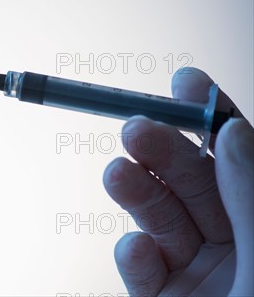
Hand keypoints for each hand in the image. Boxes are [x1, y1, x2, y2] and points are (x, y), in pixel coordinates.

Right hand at [103, 68, 252, 295]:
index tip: (185, 82)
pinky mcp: (160, 294)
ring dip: (134, 191)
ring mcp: (193, 270)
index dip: (211, 116)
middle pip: (191, 181)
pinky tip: (136, 249)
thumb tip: (231, 134)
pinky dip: (131, 257)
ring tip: (116, 173)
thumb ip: (248, 199)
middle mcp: (231, 241)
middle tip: (134, 129)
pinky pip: (140, 269)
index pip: (236, 157)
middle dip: (161, 151)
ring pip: (159, 217)